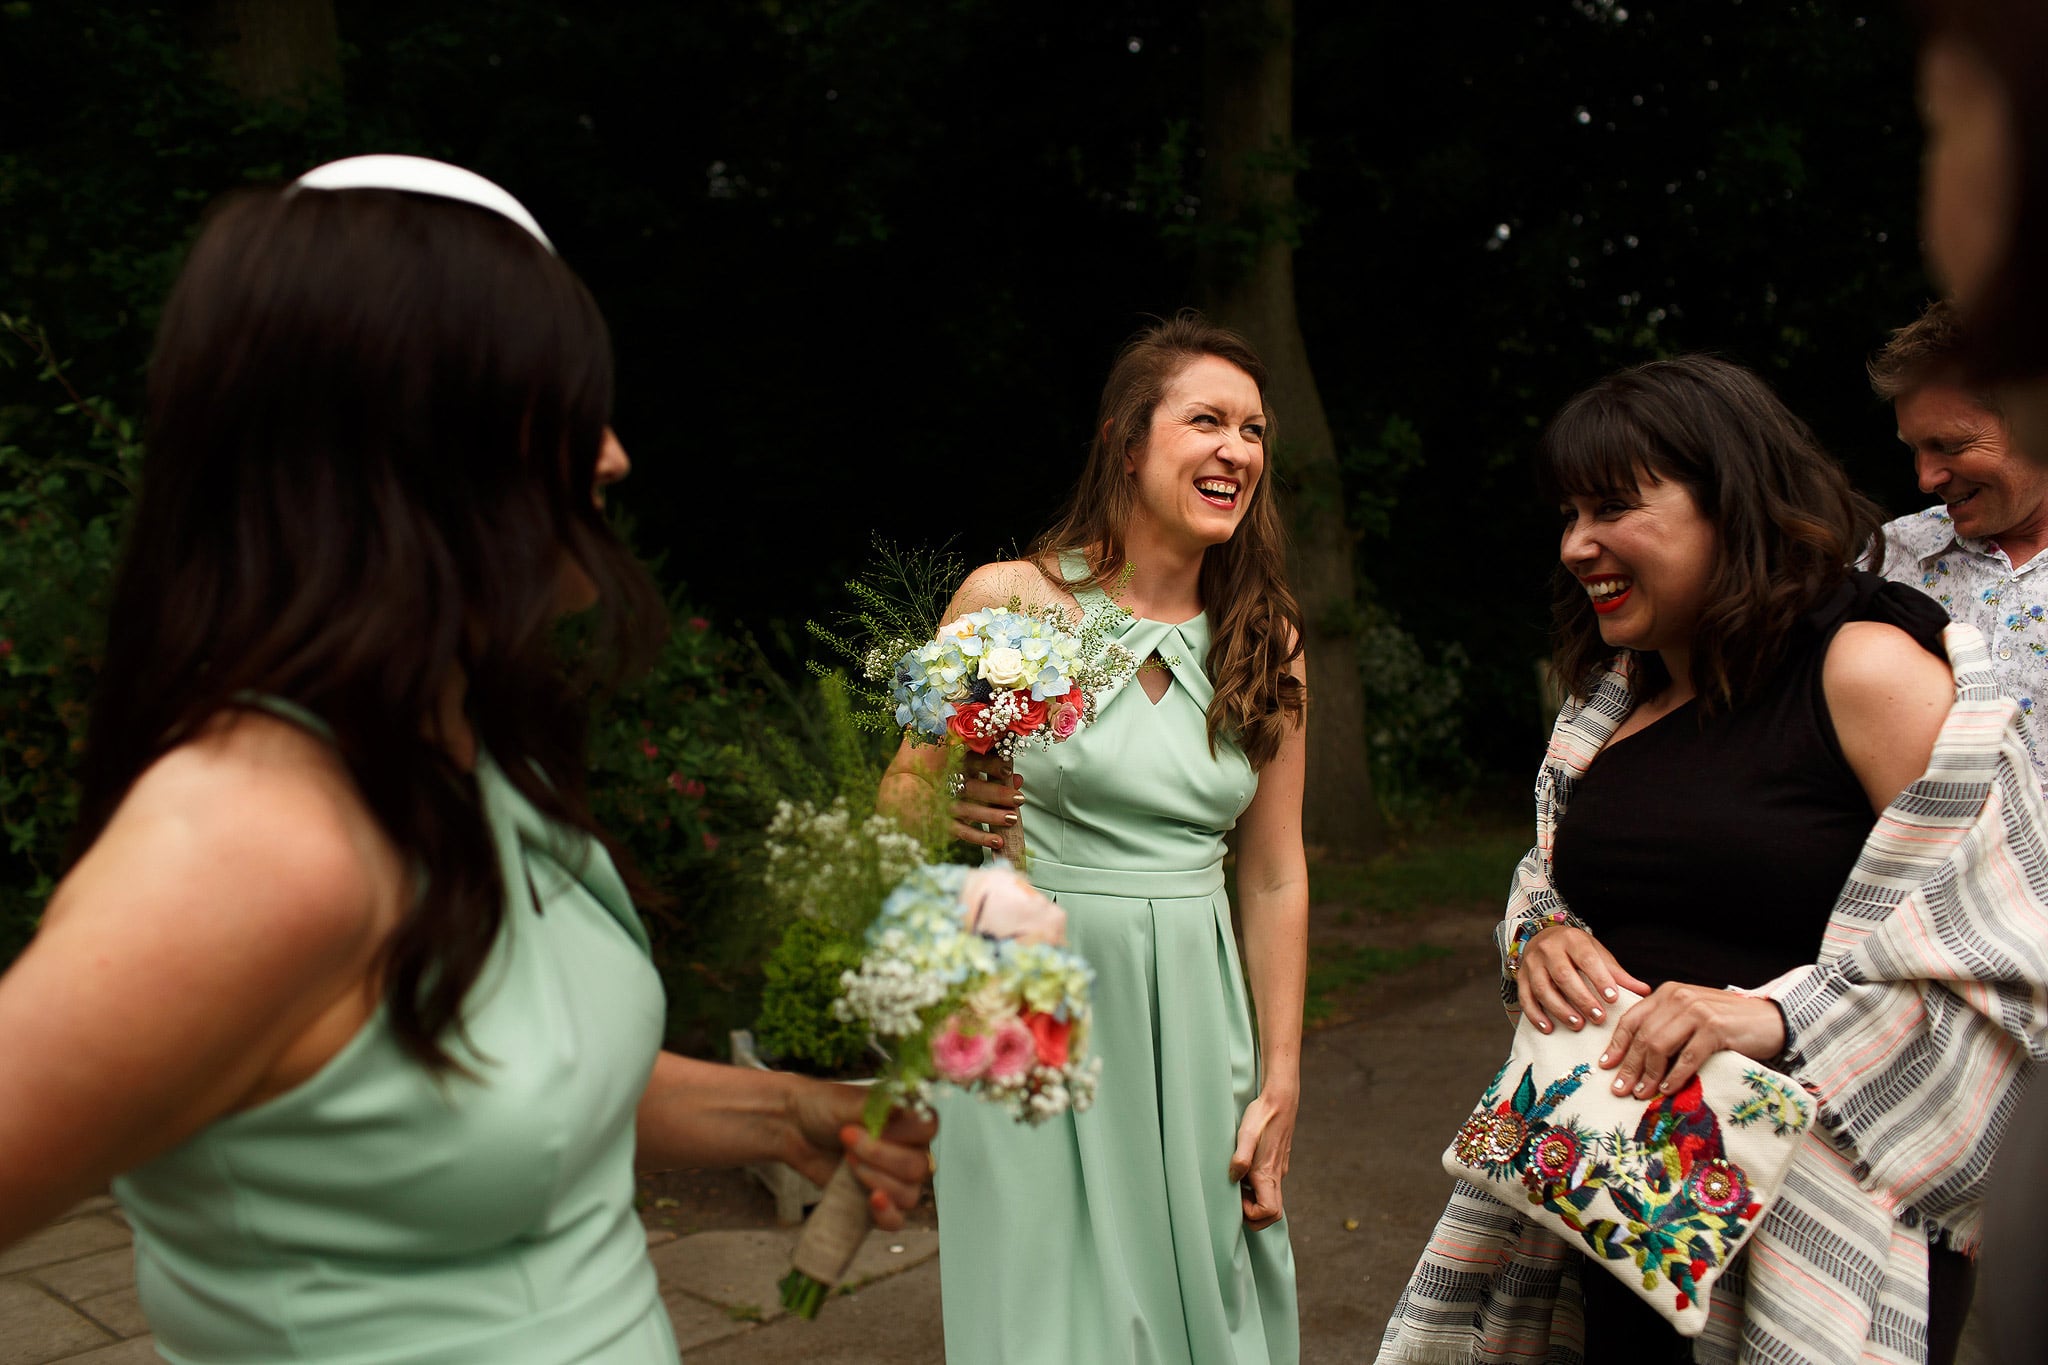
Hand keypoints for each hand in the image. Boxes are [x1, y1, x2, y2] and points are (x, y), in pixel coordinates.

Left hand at [787, 1079, 937, 1230]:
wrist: (797, 1128)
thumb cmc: (825, 1108)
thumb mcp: (849, 1101)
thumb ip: (880, 1104)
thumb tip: (905, 1101)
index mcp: (910, 1119)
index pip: (928, 1129)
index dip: (901, 1132)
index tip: (870, 1125)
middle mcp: (911, 1150)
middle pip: (918, 1166)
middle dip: (880, 1157)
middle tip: (848, 1141)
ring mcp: (897, 1179)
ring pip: (909, 1194)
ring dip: (875, 1179)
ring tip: (847, 1161)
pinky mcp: (879, 1203)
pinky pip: (896, 1220)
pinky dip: (886, 1213)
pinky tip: (872, 1200)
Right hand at [949, 752, 1020, 855]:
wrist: (914, 799)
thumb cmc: (949, 783)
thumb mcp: (969, 774)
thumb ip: (994, 776)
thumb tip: (1019, 779)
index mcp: (953, 766)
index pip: (972, 763)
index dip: (990, 766)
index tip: (1008, 770)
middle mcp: (946, 785)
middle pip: (973, 788)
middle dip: (997, 794)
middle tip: (1019, 799)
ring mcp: (942, 806)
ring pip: (968, 810)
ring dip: (992, 816)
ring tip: (1013, 819)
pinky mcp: (941, 825)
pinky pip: (962, 832)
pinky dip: (981, 837)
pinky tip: (998, 841)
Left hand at [1229, 1087, 1295, 1230]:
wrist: (1279, 1100)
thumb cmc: (1261, 1116)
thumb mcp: (1246, 1134)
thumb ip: (1240, 1157)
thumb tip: (1233, 1178)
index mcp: (1268, 1173)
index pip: (1269, 1212)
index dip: (1252, 1213)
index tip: (1237, 1197)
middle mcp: (1276, 1176)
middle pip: (1272, 1213)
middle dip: (1254, 1215)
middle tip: (1236, 1197)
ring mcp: (1278, 1170)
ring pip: (1270, 1201)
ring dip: (1253, 1202)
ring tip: (1237, 1184)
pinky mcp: (1276, 1164)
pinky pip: (1269, 1187)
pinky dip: (1256, 1189)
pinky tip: (1243, 1172)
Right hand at [1515, 926, 1650, 1033]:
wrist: (1543, 937)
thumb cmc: (1576, 950)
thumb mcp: (1597, 954)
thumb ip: (1618, 974)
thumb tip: (1644, 991)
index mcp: (1573, 940)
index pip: (1587, 959)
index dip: (1600, 979)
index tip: (1613, 999)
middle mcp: (1549, 949)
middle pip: (1563, 975)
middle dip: (1581, 999)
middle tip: (1598, 1018)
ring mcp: (1532, 963)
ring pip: (1542, 988)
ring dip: (1560, 1009)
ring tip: (1577, 1024)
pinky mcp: (1520, 977)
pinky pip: (1525, 997)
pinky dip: (1536, 1015)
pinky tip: (1548, 1028)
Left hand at [1599, 984, 1787, 1099]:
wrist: (1771, 1018)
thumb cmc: (1728, 1021)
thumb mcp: (1691, 1016)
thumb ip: (1667, 1025)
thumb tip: (1637, 1057)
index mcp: (1668, 993)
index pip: (1632, 1019)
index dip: (1616, 1044)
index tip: (1606, 1065)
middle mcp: (1679, 998)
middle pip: (1643, 1036)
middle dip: (1629, 1065)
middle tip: (1619, 1089)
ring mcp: (1697, 1012)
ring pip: (1660, 1046)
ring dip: (1648, 1074)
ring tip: (1641, 1093)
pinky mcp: (1715, 1028)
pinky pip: (1688, 1057)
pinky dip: (1675, 1076)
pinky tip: (1667, 1089)